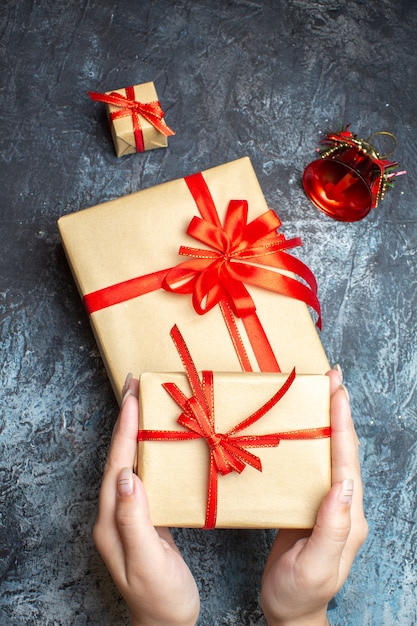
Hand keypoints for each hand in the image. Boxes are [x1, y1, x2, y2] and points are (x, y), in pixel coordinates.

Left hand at [93, 375, 199, 625]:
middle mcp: (114, 513)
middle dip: (125, 420)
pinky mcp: (144, 516)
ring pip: (130, 462)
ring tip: (144, 403)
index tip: (133, 398)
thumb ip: (135, 520)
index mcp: (111, 521)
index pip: (116, 466)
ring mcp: (129, 514)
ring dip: (135, 431)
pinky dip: (148, 450)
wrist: (167, 623)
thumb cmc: (161, 597)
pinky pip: (144, 473)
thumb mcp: (148, 562)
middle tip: (134, 386)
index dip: (125, 431)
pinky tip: (158, 441)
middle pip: (118, 457)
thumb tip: (126, 476)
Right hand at [260, 367, 367, 625]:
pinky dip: (311, 438)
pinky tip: (301, 426)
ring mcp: (326, 503)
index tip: (337, 391)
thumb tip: (343, 484)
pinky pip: (313, 464)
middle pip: (343, 449)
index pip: (346, 461)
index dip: (341, 424)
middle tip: (331, 376)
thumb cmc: (299, 593)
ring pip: (329, 452)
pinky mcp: (309, 504)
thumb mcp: (315, 565)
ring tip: (320, 391)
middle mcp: (342, 504)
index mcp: (347, 516)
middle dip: (339, 411)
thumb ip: (332, 527)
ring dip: (327, 419)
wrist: (290, 612)